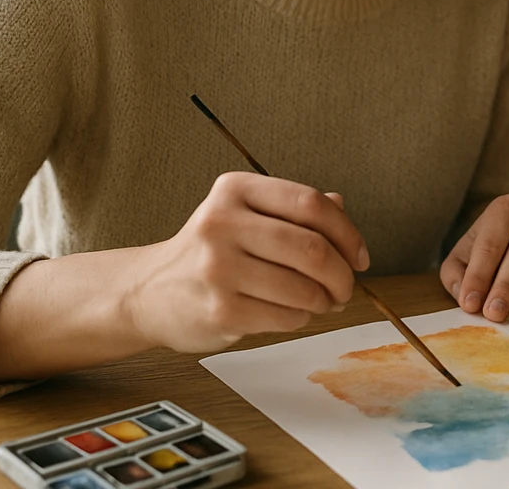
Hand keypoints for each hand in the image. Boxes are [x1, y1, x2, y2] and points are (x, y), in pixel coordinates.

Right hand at [122, 171, 369, 352]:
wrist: (148, 292)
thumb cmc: (210, 251)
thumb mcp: (245, 214)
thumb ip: (292, 209)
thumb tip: (342, 210)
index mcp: (235, 190)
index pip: (310, 204)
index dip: (347, 233)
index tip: (360, 256)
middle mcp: (222, 224)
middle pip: (311, 248)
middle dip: (342, 274)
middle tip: (346, 287)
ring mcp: (218, 268)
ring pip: (302, 288)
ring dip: (325, 300)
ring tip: (323, 301)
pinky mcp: (219, 310)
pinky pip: (285, 316)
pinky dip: (301, 318)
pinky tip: (293, 312)